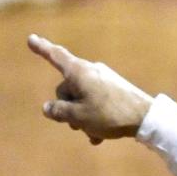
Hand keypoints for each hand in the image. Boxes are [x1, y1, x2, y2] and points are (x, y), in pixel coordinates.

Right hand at [27, 34, 154, 145]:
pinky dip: (94, 118)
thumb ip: (59, 111)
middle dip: (68, 108)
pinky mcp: (115, 90)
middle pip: (67, 87)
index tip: (31, 39)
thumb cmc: (109, 115)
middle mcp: (91, 71)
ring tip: (92, 133)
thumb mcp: (78, 116)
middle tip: (78, 125)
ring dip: (82, 117)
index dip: (42, 49)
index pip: (55, 56)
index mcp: (78, 71)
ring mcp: (104, 80)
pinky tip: (99, 136)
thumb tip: (48, 108)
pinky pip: (97, 102)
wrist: (146, 118)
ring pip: (82, 98)